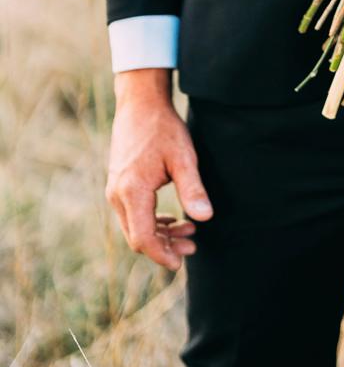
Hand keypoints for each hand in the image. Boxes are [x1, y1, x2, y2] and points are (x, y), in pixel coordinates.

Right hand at [105, 69, 212, 271]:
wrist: (140, 104)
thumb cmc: (163, 128)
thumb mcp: (183, 157)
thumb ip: (192, 188)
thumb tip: (205, 218)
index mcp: (132, 191)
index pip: (142, 238)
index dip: (162, 254)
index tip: (181, 262)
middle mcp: (117, 195)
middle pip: (137, 237)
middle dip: (164, 247)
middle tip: (193, 246)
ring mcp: (115, 190)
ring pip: (134, 227)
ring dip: (160, 234)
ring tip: (189, 232)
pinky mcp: (119, 184)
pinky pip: (132, 214)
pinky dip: (152, 221)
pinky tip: (172, 219)